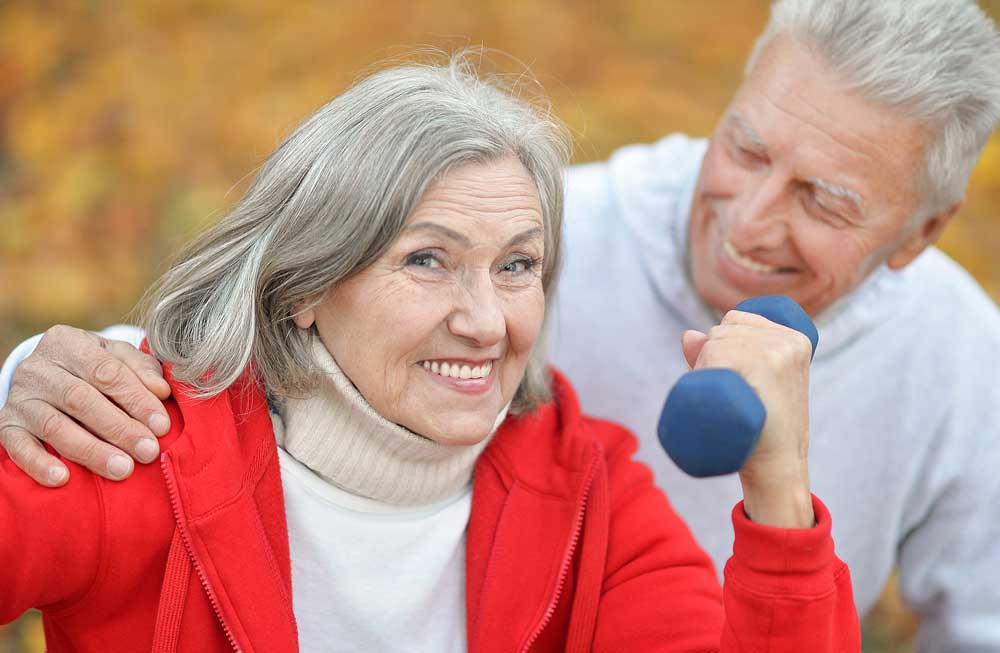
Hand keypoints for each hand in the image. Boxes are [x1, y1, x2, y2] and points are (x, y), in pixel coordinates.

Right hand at [0, 325, 170, 485]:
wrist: (50, 375)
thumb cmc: (95, 367)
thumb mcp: (118, 357)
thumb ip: (142, 369)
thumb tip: (161, 391)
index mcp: (68, 343)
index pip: (106, 372)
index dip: (136, 399)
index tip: (162, 426)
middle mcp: (38, 368)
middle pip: (81, 400)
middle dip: (119, 429)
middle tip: (148, 451)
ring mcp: (20, 397)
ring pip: (55, 426)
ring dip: (91, 450)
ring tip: (122, 469)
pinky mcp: (7, 425)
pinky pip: (18, 446)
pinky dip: (39, 463)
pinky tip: (63, 479)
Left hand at [682, 310, 813, 527]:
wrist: (777, 466)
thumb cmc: (761, 427)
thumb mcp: (749, 382)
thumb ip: (719, 354)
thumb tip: (688, 335)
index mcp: (794, 337)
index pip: (736, 319)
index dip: (722, 347)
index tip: (737, 379)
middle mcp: (788, 339)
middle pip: (722, 328)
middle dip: (712, 357)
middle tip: (733, 395)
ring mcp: (778, 351)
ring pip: (714, 342)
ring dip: (707, 368)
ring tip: (732, 399)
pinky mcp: (766, 365)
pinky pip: (715, 355)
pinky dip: (707, 371)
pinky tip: (728, 392)